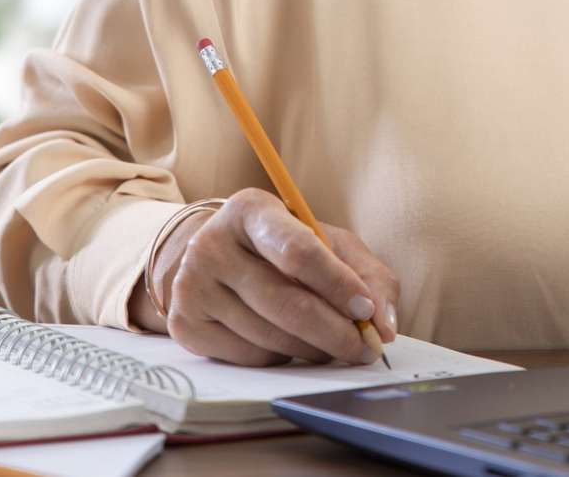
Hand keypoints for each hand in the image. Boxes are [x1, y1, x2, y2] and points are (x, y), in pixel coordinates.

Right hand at [135, 188, 399, 366]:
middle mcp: (212, 244)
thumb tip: (384, 326)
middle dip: (334, 331)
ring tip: (330, 344)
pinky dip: (281, 358)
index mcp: (251, 210)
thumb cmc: (282, 248)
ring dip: (312, 349)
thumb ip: (367, 275)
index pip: (298, 251)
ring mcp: (192, 286)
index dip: (337, 285)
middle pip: (285, 302)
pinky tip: (287, 343)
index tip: (366, 310)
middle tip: (364, 348)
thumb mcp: (327, 242)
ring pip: (270, 337)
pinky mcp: (184, 324)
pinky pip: (249, 357)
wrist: (212, 257)